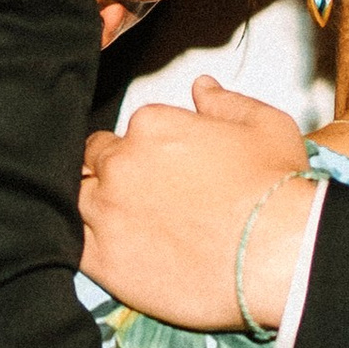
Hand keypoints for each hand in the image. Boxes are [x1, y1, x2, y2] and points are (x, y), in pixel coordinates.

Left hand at [80, 79, 312, 331]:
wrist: (277, 256)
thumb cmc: (276, 192)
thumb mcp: (265, 126)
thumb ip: (225, 102)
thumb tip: (202, 87)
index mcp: (152, 126)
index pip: (128, 131)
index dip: (143, 149)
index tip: (162, 168)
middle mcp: (120, 163)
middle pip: (94, 160)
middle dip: (113, 173)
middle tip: (143, 195)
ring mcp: (106, 211)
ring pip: (76, 198)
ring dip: (94, 205)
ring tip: (125, 223)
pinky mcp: (102, 259)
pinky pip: (71, 243)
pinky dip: (81, 242)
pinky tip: (110, 248)